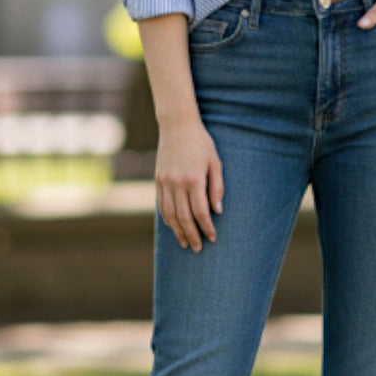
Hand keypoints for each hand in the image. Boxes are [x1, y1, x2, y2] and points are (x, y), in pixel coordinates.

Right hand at [155, 119, 223, 251]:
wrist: (177, 126)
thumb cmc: (201, 143)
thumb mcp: (215, 162)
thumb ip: (217, 187)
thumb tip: (218, 211)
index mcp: (194, 179)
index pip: (201, 211)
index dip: (207, 227)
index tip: (212, 238)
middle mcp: (177, 183)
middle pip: (184, 217)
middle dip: (192, 235)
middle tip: (198, 249)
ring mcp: (165, 182)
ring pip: (170, 214)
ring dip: (178, 231)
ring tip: (185, 243)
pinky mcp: (158, 180)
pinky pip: (162, 205)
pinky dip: (167, 219)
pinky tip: (174, 227)